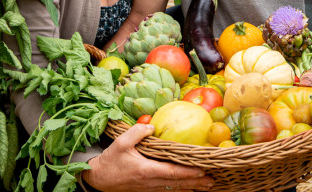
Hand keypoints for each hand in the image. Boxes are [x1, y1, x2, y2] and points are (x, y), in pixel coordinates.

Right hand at [83, 124, 213, 191]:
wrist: (99, 178)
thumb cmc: (110, 160)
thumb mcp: (121, 142)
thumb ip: (137, 132)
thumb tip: (153, 126)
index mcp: (146, 170)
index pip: (172, 172)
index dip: (188, 172)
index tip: (202, 170)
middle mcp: (150, 182)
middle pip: (177, 183)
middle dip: (195, 182)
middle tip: (212, 180)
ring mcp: (149, 187)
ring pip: (174, 188)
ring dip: (190, 187)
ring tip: (206, 186)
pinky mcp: (147, 189)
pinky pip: (167, 190)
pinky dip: (180, 189)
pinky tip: (188, 188)